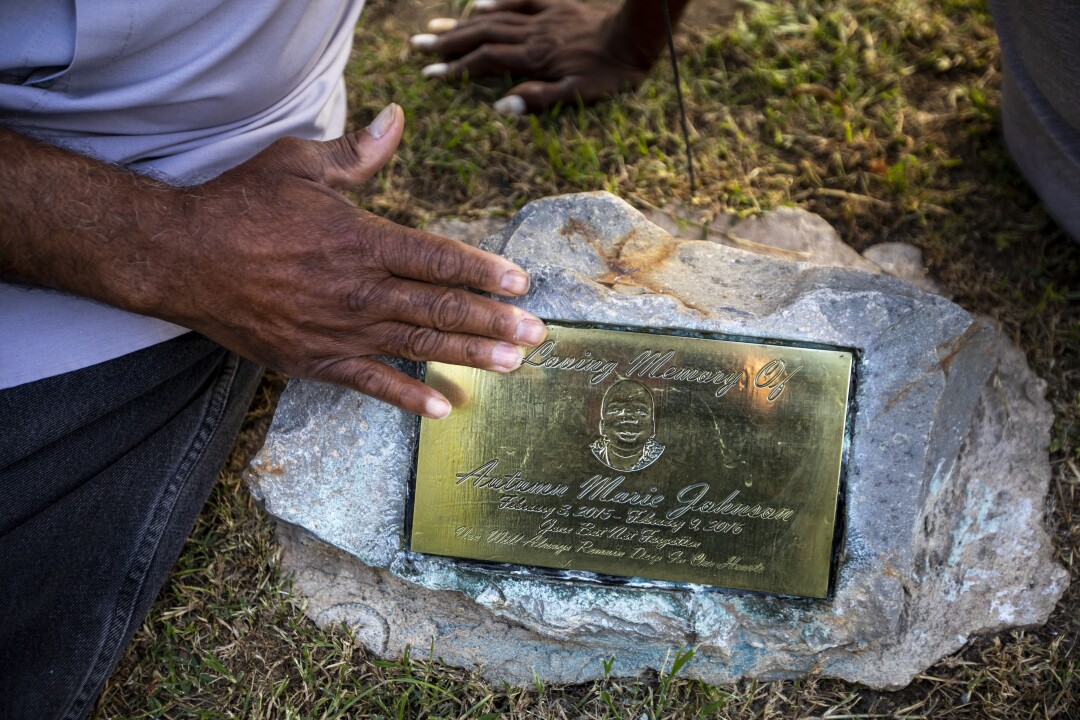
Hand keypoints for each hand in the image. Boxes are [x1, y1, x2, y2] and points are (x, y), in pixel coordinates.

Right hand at [163, 104, 545, 417]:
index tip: (520, 282)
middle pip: (440, 308)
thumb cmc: (240, 205)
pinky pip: (371, 384)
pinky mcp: (315, 360)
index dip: (484, 271)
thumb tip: (397, 118)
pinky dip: (408, 398)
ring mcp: (338, 331)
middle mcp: (357, 290)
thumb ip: (358, 154)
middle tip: (536, 335)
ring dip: (469, 357)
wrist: (179, 258)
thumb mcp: (299, 165)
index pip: (437, 259)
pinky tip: (443, 409)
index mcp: (360, 240)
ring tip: (512, 365)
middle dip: (494, 322)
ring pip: (417, 346)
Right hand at [411, 0, 655, 113]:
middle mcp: (532, 34)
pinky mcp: (556, 7)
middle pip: (480, 34)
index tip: (428, 74)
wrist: (636, 38)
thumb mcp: (580, 97)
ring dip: (461, 23)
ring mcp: (542, 17)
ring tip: (433, 26)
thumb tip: (501, 107)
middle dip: (447, 41)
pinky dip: (496, 1)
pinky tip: (477, 4)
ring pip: (494, 17)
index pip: (485, 60)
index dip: (455, 67)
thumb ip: (540, 100)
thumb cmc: (611, 74)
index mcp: (534, 58)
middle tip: (416, 46)